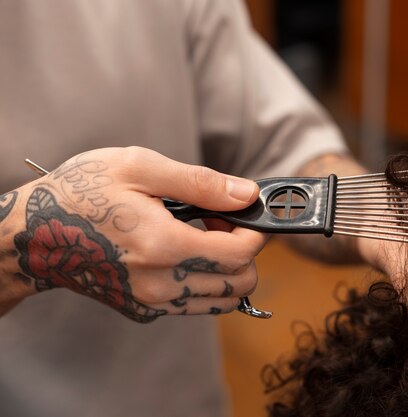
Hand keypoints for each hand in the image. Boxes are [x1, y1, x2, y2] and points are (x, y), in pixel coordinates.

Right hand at [7, 147, 268, 321]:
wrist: (36, 234)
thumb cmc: (83, 193)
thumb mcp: (140, 168)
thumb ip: (201, 183)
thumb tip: (247, 194)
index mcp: (164, 246)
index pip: (241, 254)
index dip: (253, 231)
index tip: (240, 213)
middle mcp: (162, 284)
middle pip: (240, 283)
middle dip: (245, 252)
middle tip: (219, 223)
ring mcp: (152, 303)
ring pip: (223, 301)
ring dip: (228, 269)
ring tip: (202, 237)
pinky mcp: (144, 311)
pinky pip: (195, 305)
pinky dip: (205, 282)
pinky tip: (182, 253)